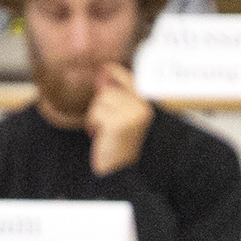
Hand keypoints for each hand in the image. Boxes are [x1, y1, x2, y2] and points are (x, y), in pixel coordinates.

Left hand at [86, 63, 154, 177]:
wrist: (120, 171)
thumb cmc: (118, 145)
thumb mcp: (120, 115)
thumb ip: (116, 93)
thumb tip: (104, 70)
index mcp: (146, 103)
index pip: (125, 75)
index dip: (111, 72)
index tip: (104, 69)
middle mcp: (143, 107)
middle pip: (107, 91)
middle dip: (101, 107)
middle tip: (108, 126)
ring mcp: (132, 114)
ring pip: (100, 101)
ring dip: (96, 117)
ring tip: (106, 132)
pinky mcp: (119, 123)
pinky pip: (95, 113)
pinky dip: (93, 125)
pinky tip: (103, 137)